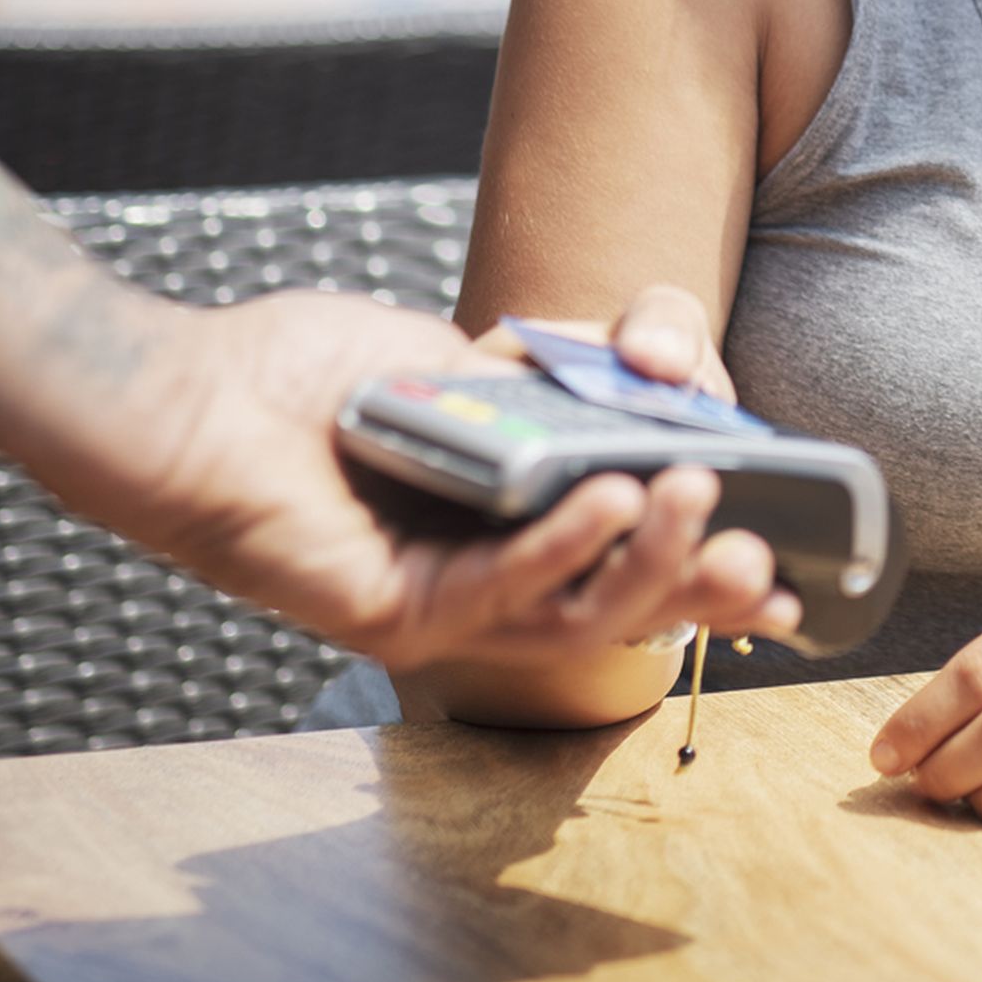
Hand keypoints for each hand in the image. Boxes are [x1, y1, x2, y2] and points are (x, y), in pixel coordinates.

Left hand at [115, 280, 798, 671]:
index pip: (630, 565)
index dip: (710, 566)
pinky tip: (616, 495)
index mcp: (505, 530)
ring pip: (578, 618)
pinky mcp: (394, 614)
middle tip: (774, 564)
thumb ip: (542, 380)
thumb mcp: (457, 363)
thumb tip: (638, 377)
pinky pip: (505, 591)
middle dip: (707, 591)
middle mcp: (478, 585)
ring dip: (653, 562)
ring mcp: (438, 609)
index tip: (794, 556)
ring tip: (702, 495)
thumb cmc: (302, 378)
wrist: (187, 397)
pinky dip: (570, 544)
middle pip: (621, 611)